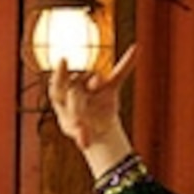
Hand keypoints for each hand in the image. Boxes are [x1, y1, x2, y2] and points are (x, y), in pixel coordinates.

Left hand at [45, 44, 137, 159]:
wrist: (97, 128)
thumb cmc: (80, 128)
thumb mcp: (79, 134)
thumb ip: (81, 136)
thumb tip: (84, 144)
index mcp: (62, 97)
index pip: (57, 86)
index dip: (59, 74)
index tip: (63, 60)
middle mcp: (76, 86)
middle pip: (76, 84)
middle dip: (79, 92)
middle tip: (79, 94)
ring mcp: (93, 85)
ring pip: (95, 79)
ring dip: (97, 82)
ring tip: (98, 84)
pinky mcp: (110, 87)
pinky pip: (119, 73)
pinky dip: (128, 62)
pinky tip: (136, 49)